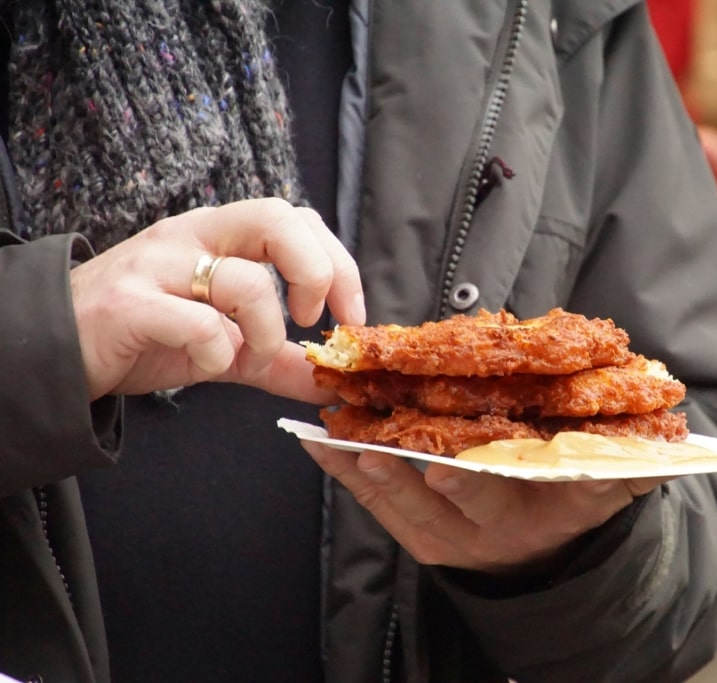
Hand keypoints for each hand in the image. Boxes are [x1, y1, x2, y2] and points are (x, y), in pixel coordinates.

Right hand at [71, 198, 364, 401]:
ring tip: (246, 358)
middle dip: (316, 272)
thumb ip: (278, 360)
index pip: (297, 218)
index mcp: (219, 236)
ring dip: (266, 332)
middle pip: (278, 217)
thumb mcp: (224, 346)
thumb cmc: (143, 337)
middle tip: (308, 319)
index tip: (348, 316)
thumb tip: (330, 382)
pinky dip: (217, 354)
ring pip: (246, 280)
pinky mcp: (130, 304)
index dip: (338, 263)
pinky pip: (198, 323)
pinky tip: (204, 365)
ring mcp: (159, 266)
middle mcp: (191, 236)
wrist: (54, 352)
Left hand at [303, 442, 671, 573]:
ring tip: (331, 434)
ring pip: (399, 504)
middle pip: (440, 504)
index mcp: (534, 513)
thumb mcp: (609, 491)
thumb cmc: (574, 498)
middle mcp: (485, 533)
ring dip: (363, 468)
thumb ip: (633, 472)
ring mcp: (446, 536)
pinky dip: (346, 474)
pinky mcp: (417, 534)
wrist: (543, 553)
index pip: (504, 495)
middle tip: (372, 448)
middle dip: (405, 477)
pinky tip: (319, 442)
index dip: (474, 483)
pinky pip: (376, 505)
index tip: (449, 467)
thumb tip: (668, 448)